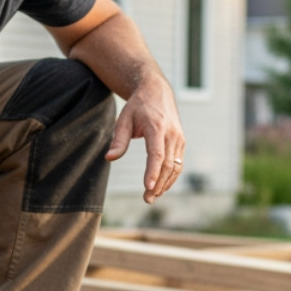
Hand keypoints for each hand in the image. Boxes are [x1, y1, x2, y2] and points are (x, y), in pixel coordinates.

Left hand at [106, 75, 184, 203]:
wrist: (157, 91)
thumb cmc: (138, 106)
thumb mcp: (124, 119)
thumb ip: (118, 140)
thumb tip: (109, 158)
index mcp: (156, 126)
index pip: (156, 153)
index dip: (152, 171)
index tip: (148, 187)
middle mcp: (171, 133)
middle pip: (167, 164)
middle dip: (158, 184)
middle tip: (147, 199)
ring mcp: (179, 138)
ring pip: (175, 167)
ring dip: (165, 184)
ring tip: (152, 197)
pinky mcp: (181, 142)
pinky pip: (178, 164)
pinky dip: (171, 177)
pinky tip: (160, 187)